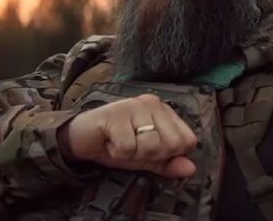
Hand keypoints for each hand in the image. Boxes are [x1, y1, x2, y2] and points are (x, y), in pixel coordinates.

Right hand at [57, 94, 197, 177]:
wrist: (81, 139)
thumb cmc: (116, 144)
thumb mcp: (146, 157)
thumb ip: (168, 163)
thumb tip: (190, 168)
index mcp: (165, 111)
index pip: (188, 139)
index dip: (170, 153)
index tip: (151, 150)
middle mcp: (153, 103)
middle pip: (172, 144)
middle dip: (151, 154)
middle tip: (133, 146)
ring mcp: (135, 106)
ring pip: (150, 146)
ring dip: (132, 153)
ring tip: (120, 142)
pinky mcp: (116, 113)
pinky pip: (128, 147)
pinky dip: (116, 152)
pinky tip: (109, 141)